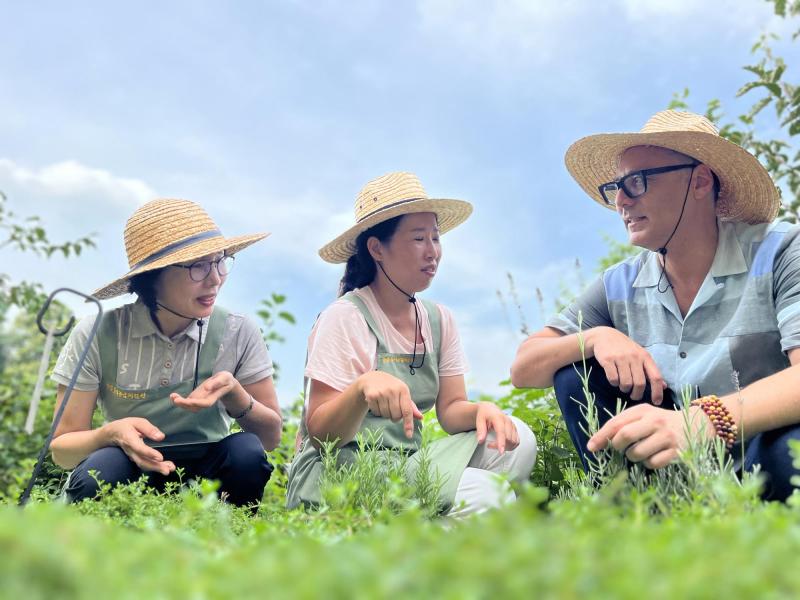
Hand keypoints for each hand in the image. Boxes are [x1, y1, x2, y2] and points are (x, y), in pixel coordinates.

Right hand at [104, 417, 175, 474]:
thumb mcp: (137, 422)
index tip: (160, 457)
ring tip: (170, 469)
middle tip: (167, 470)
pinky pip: (144, 464)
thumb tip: (161, 437)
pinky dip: (155, 467)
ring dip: (156, 468)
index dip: (149, 453)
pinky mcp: (135, 458)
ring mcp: (132, 456)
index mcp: (129, 439)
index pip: (138, 448)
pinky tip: (166, 467)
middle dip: (155, 467)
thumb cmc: (126, 426)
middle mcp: (130, 450)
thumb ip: (149, 429)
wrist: (111, 434)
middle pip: (142, 461)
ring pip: (143, 464)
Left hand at [171, 371, 236, 412]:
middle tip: (175, 398)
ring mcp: (200, 400)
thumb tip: (206, 388)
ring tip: (172, 396)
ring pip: (189, 406)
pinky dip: (179, 400)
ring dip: (180, 403)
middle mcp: (206, 401)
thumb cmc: (226, 379)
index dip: (197, 403)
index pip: (205, 403)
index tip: (188, 401)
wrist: (225, 383)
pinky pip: (187, 402)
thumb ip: (217, 382)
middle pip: (195, 407)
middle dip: (185, 404)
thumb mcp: (224, 377)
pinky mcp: (196, 398)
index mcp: (214, 397)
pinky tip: (173, 396)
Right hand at [359, 371, 422, 438]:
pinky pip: (376, 412)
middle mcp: (393, 390)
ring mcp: (381, 393)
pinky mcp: (371, 396)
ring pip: (385, 415)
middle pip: (396, 416)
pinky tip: (376, 402)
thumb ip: (411, 406)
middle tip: (392, 409)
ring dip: (385, 414)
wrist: (372, 378)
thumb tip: (420, 417)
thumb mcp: (402, 393)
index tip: (409, 435)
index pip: (407, 410)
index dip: (408, 424)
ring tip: (384, 403)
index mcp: (403, 389)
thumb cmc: (391, 388)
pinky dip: (377, 411)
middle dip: (394, 417)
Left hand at [475, 402, 519, 453]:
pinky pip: (516, 441)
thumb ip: (480, 430)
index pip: (502, 432)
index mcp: (499, 418)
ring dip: (506, 447)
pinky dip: (511, 446)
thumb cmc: (484, 414)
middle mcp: (508, 421)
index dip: (502, 443)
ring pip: (514, 441)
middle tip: (489, 445)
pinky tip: (503, 445)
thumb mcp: (479, 420)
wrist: (490, 409)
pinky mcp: (515, 429)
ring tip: (495, 444)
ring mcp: (512, 425)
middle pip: (508, 439)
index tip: (501, 451)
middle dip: (499, 445)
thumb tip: (480, 441)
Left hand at [586, 404, 713, 468]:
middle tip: (619, 449)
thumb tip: (600, 441)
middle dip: (617, 447)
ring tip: (638, 452)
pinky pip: (652, 463)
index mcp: (643, 411)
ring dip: (632, 457)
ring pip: (637, 453)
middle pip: (624, 436)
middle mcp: (655, 422)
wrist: (697, 424)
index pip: (616, 423)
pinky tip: (652, 457)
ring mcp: (666, 437)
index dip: (601, 436)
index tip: (591, 447)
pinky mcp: (676, 452)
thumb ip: (625, 423)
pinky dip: (648, 463)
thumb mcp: (644, 415)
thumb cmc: (662, 421)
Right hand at [587, 326, 666, 403]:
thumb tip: (664, 386)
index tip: (656, 402)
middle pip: (639, 384)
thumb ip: (651, 370)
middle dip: (636, 394)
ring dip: (624, 389)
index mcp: (645, 357)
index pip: (656, 377)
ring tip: (622, 386)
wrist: (605, 336)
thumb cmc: (625, 348)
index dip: (657, 392)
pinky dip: (614, 383)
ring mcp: (621, 358)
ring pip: (626, 383)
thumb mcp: (640, 356)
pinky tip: (614, 380)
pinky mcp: (608, 360)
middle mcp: (634, 357)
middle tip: (633, 395)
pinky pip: (613, 379)